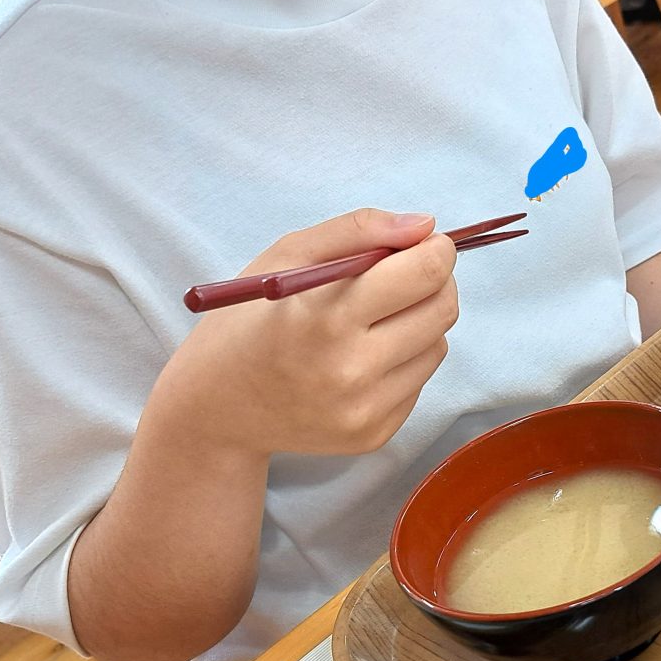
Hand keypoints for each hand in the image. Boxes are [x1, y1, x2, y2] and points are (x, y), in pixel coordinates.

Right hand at [157, 210, 459, 459]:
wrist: (217, 406)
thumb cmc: (250, 319)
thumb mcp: (287, 255)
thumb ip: (358, 230)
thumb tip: (425, 225)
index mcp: (327, 317)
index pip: (425, 274)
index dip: (435, 250)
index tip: (424, 244)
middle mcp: (351, 370)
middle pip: (443, 309)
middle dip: (435, 281)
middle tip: (406, 274)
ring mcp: (364, 410)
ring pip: (438, 345)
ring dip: (418, 322)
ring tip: (372, 320)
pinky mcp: (373, 435)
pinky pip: (418, 382)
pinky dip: (402, 360)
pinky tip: (361, 358)